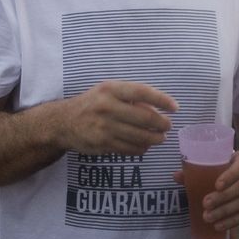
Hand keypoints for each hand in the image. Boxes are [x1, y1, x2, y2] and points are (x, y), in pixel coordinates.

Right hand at [58, 81, 176, 155]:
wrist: (63, 122)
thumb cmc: (92, 104)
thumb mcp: (107, 92)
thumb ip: (131, 97)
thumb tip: (159, 108)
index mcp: (110, 89)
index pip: (142, 91)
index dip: (162, 99)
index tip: (175, 107)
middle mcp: (107, 107)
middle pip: (144, 117)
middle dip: (162, 124)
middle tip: (168, 126)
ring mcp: (104, 127)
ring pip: (140, 136)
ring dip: (155, 139)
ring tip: (160, 138)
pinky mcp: (102, 144)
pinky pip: (129, 148)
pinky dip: (142, 148)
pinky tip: (145, 146)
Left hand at [174, 150, 238, 233]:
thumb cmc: (232, 163)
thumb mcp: (221, 159)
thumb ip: (199, 167)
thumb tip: (176, 176)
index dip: (229, 177)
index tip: (216, 186)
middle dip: (223, 198)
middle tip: (206, 205)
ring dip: (226, 212)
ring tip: (209, 218)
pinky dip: (234, 221)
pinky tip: (220, 226)